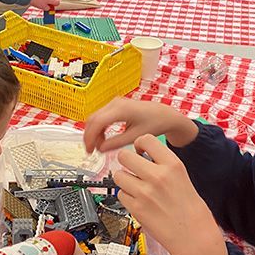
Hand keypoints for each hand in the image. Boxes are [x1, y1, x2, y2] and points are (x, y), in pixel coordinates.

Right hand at [83, 98, 197, 152]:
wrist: (164, 115)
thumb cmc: (155, 123)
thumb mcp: (135, 136)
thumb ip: (116, 143)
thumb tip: (100, 149)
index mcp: (121, 109)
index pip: (97, 122)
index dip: (90, 137)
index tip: (90, 150)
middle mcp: (116, 103)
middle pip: (93, 119)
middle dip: (89, 136)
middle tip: (91, 151)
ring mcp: (115, 103)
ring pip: (95, 117)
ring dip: (94, 132)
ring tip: (98, 147)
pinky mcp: (115, 106)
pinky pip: (101, 116)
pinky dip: (99, 128)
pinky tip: (103, 139)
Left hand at [115, 135, 228, 254]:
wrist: (195, 237)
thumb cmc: (191, 209)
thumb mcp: (183, 177)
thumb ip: (162, 165)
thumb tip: (140, 156)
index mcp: (173, 164)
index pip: (146, 139)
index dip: (139, 144)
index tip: (139, 151)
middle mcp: (158, 175)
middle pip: (124, 156)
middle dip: (126, 162)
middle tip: (133, 170)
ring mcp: (145, 192)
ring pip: (118, 175)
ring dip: (124, 181)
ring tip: (136, 188)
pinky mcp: (136, 208)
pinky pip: (120, 194)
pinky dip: (126, 198)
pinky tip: (139, 203)